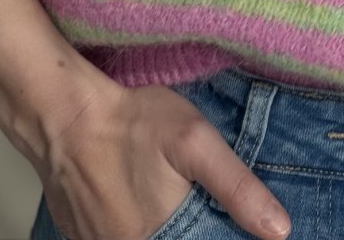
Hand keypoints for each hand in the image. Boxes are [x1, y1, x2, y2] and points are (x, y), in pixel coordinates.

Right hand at [35, 78, 291, 238]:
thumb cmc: (132, 123)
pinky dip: (137, 226)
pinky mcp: (82, 239)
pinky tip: (141, 200)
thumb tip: (280, 231)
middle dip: (194, 226)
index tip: (224, 220)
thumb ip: (238, 188)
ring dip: (165, 225)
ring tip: (167, 196)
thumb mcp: (195, 142)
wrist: (63, 115)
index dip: (221, 233)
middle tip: (190, 197)